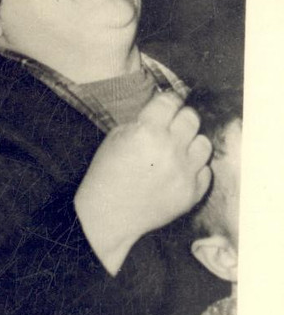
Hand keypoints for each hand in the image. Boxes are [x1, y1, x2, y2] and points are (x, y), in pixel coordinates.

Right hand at [74, 91, 211, 274]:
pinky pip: (206, 172)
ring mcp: (185, 173)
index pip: (171, 102)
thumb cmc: (108, 173)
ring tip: (178, 149)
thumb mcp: (117, 136)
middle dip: (182, 118)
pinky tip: (179, 171)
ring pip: (204, 144)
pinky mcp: (192, 193)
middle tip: (173, 125)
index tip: (168, 103)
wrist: (110, 213)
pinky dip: (194, 169)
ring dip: (191, 143)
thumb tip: (163, 113)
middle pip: (192, 119)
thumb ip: (143, 122)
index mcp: (147, 131)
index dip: (169, 100)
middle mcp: (171, 149)